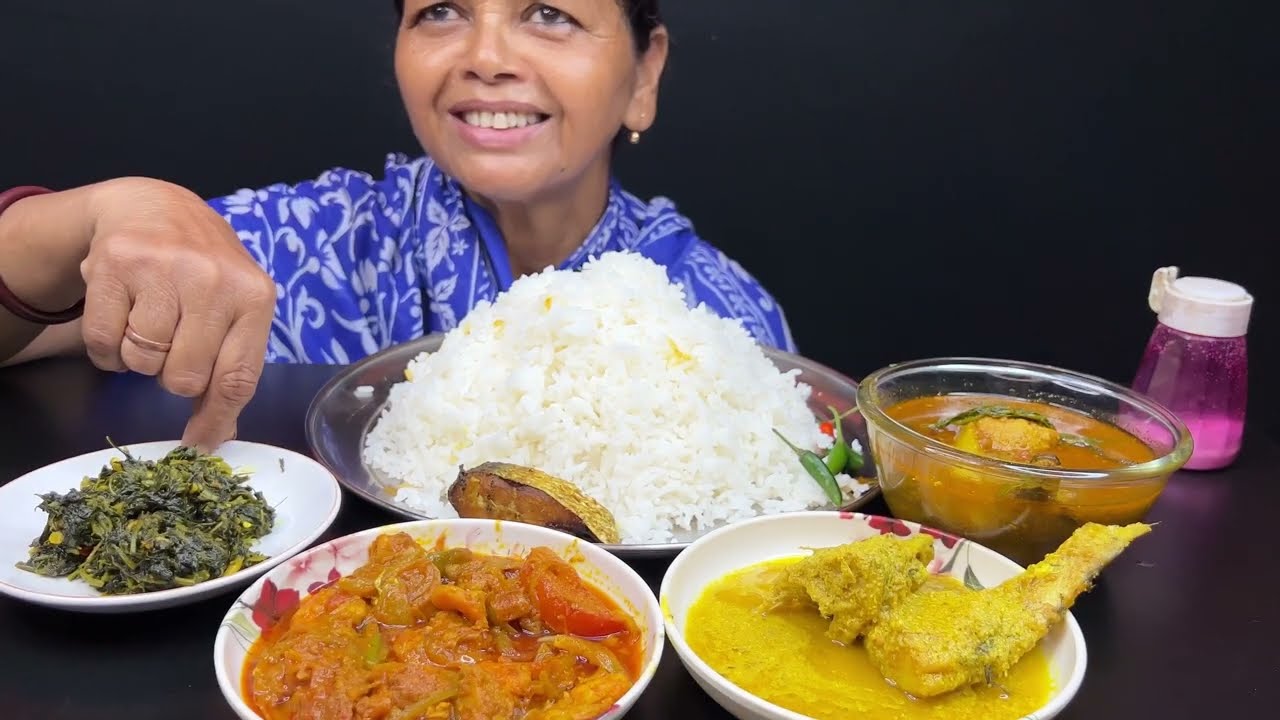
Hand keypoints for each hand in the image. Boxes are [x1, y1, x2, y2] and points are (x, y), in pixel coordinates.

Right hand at [80, 178, 275, 450]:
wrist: (153, 207)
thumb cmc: (202, 269)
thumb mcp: (236, 307)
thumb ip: (233, 364)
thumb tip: (220, 431)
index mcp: (254, 296)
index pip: (237, 378)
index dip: (215, 418)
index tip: (199, 443)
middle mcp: (213, 280)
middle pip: (184, 378)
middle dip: (173, 375)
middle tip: (172, 344)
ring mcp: (163, 270)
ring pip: (142, 362)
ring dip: (139, 357)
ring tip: (148, 321)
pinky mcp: (115, 265)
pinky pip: (104, 343)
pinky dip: (107, 346)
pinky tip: (121, 315)